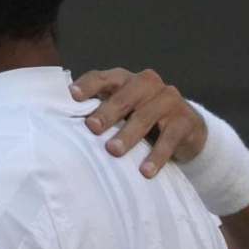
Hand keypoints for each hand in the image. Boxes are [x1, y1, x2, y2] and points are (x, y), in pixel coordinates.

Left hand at [69, 68, 207, 177]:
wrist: (186, 131)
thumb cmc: (140, 119)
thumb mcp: (120, 112)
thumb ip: (98, 111)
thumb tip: (62, 125)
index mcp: (125, 79)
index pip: (103, 77)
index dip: (88, 85)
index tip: (73, 96)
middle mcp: (147, 84)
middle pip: (125, 95)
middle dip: (108, 111)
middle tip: (92, 127)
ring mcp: (169, 100)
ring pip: (146, 116)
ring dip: (128, 134)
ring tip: (113, 151)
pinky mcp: (185, 120)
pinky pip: (170, 138)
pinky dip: (156, 155)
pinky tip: (145, 171)